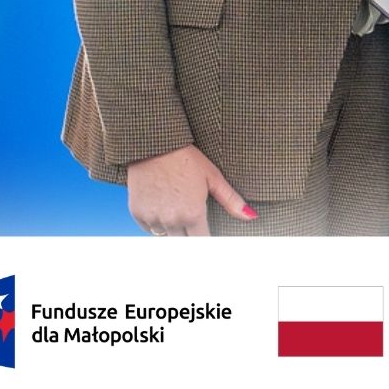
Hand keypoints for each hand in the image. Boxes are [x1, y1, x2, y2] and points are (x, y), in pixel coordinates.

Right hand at [126, 143, 253, 235]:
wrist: (155, 145)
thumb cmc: (186, 158)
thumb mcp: (213, 177)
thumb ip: (231, 201)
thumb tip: (251, 216)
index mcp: (193, 214)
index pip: (202, 242)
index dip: (207, 240)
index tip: (208, 236)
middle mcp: (171, 221)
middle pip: (183, 243)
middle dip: (190, 235)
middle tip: (193, 221)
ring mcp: (152, 218)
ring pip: (165, 236)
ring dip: (173, 229)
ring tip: (177, 208)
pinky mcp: (137, 213)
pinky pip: (149, 229)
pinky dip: (156, 223)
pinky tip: (163, 206)